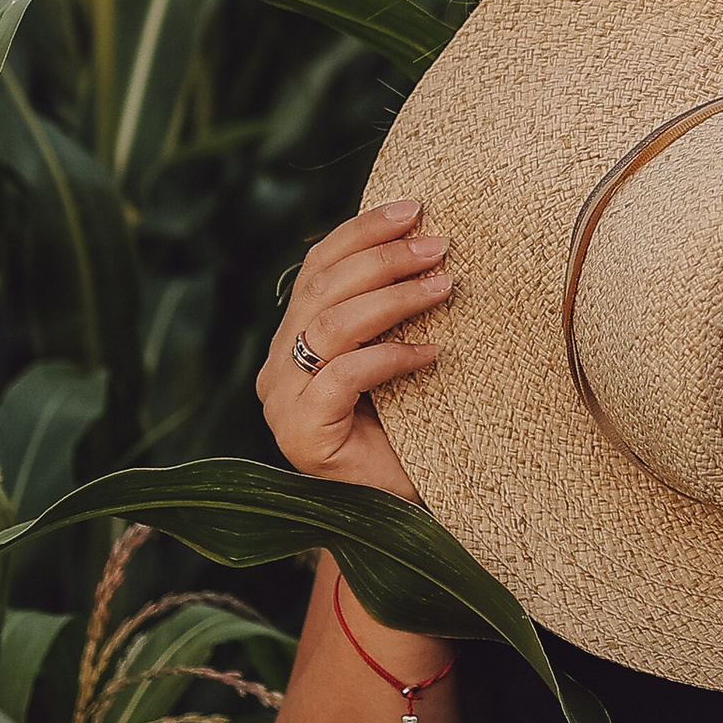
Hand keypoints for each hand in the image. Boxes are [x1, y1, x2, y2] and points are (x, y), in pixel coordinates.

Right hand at [255, 200, 447, 500]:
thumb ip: (389, 311)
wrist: (403, 515)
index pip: (318, 267)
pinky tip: (430, 354)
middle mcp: (277, 368)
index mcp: (293, 339)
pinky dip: (387, 358)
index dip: (362, 232)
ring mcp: (282, 403)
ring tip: (444, 286)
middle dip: (384, 258)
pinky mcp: (300, 435)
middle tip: (440, 246)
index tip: (413, 208)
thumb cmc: (408, 433)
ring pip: (329, 326)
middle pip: (322, 289)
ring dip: (392, 298)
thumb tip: (427, 239)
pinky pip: (339, 378)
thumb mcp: (396, 359)